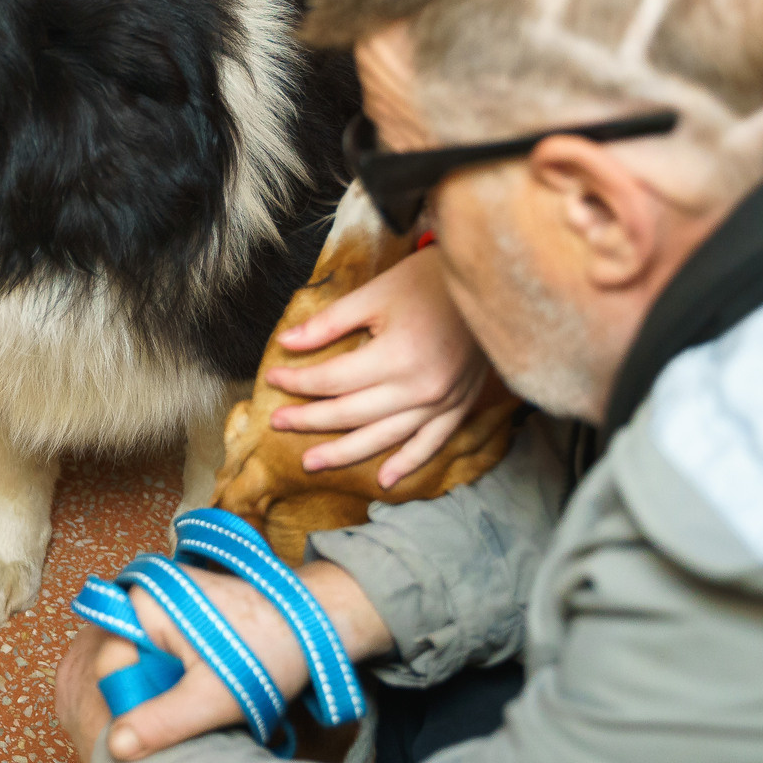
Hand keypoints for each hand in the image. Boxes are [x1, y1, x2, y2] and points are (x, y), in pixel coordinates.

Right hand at [53, 572, 310, 762]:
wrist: (317, 621)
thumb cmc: (269, 649)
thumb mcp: (214, 696)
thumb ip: (162, 721)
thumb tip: (114, 748)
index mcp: (142, 603)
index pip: (110, 664)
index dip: (129, 702)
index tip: (155, 730)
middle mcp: (145, 595)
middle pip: (126, 662)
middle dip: (147, 695)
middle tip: (182, 719)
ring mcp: (164, 602)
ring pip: (145, 661)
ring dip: (164, 689)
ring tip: (197, 706)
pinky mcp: (182, 614)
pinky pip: (162, 653)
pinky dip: (176, 677)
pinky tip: (202, 692)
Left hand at [266, 244, 491, 484]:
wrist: (491, 285)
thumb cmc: (428, 282)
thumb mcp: (374, 294)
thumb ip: (329, 323)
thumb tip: (286, 342)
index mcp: (395, 357)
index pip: (332, 379)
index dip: (298, 382)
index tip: (272, 378)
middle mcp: (419, 389)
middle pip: (351, 414)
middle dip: (309, 419)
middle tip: (277, 423)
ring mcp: (442, 403)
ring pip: (384, 438)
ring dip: (345, 453)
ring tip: (311, 462)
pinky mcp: (459, 407)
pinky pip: (430, 445)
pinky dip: (407, 464)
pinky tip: (384, 480)